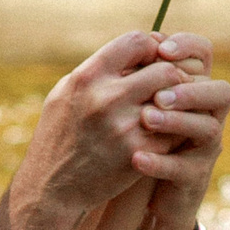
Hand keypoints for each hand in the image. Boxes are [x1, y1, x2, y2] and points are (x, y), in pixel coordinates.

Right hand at [16, 33, 189, 220]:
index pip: (136, 41)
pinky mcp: (140, 152)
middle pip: (165, 69)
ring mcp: (125, 127)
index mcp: (87, 77)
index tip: (152, 59)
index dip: (151, 46)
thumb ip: (97, 70)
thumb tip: (136, 49)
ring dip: (177, 103)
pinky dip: (174, 130)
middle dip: (171, 75)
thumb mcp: (64, 94)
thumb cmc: (59, 135)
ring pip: (175, 101)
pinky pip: (174, 131)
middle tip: (169, 85)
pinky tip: (167, 131)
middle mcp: (107, 98)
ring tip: (172, 106)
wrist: (52, 188)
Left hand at [135, 36, 229, 226]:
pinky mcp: (193, 177)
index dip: (189, 48)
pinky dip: (161, 163)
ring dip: (178, 122)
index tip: (161, 50)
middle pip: (220, 92)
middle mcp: (207, 113)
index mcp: (192, 86)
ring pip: (208, 129)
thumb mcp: (136, 97)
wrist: (139, 188)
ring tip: (147, 120)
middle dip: (190, 90)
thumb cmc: (137, 131)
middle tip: (159, 94)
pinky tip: (136, 157)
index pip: (205, 56)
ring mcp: (204, 146)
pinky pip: (185, 169)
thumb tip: (140, 38)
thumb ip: (141, 71)